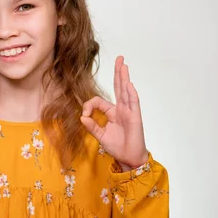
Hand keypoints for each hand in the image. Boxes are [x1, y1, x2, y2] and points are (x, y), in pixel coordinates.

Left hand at [80, 56, 148, 170]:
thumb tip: (82, 117)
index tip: (84, 115)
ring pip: (126, 92)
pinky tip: (129, 85)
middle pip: (119, 87)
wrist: (129, 159)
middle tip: (120, 58)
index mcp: (112, 112)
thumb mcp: (100, 136)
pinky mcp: (135, 118)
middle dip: (118, 73)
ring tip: (124, 66)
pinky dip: (131, 94)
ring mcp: (129, 112)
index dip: (89, 105)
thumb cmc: (117, 147)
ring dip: (125, 78)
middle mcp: (121, 109)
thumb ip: (92, 126)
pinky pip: (134, 104)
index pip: (99, 101)